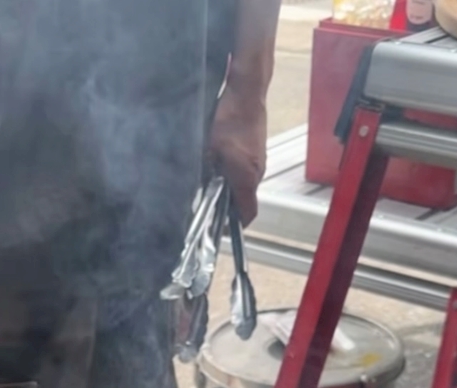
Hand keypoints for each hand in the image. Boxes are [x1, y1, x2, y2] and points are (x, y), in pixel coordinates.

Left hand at [208, 74, 267, 225]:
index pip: (248, 214)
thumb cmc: (228, 119)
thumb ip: (204, 174)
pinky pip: (248, 170)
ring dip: (232, 188)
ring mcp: (260, 160)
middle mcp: (258, 173)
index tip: (221, 228)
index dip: (235, 225)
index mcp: (246, 178)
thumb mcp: (208, 150)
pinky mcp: (259, 149)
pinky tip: (221, 165)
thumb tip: (196, 191)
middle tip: (211, 205)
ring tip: (213, 184)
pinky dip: (236, 174)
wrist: (248, 91)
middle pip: (246, 201)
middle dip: (230, 206)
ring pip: (246, 185)